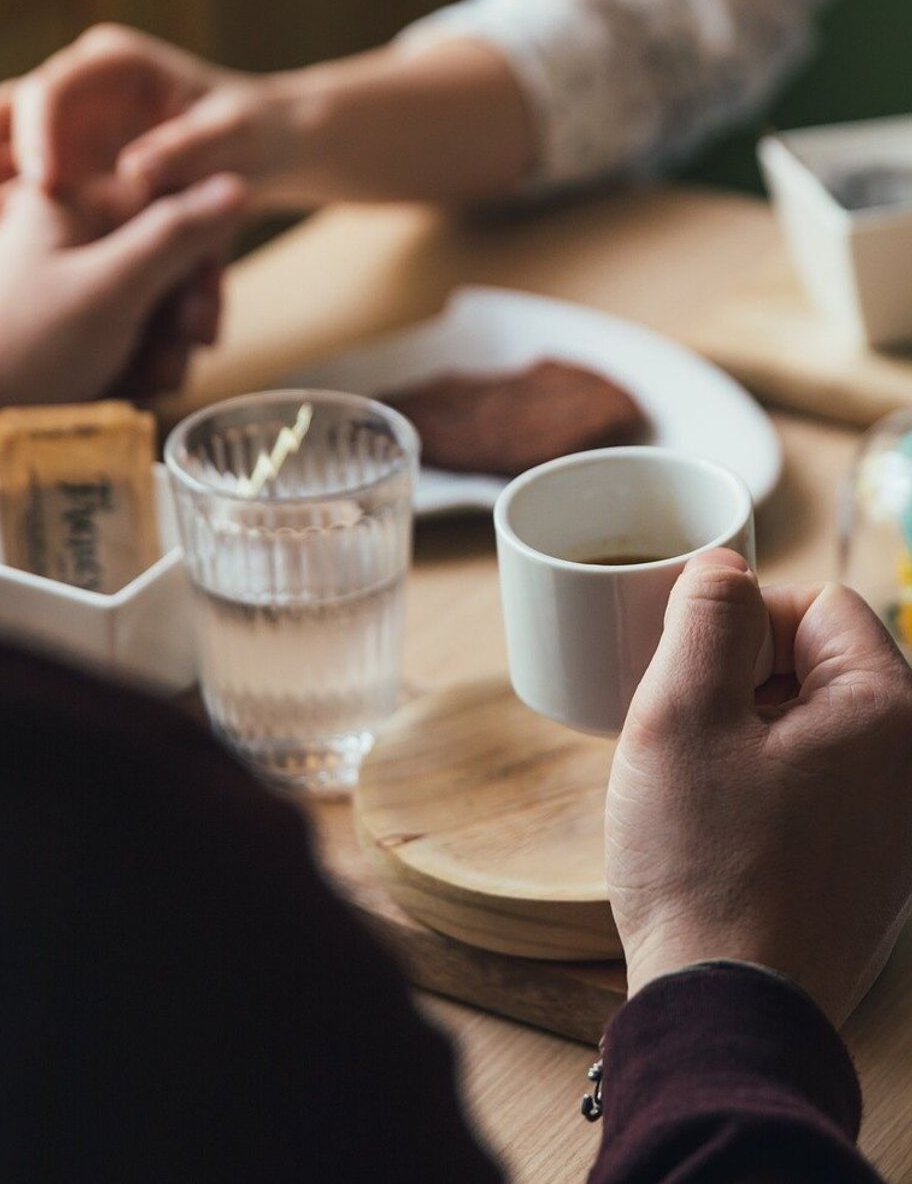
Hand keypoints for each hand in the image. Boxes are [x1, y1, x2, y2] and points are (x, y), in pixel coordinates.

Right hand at [0, 25, 291, 248]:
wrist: (262, 153)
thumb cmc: (254, 136)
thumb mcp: (235, 139)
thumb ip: (190, 150)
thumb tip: (136, 170)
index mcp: (112, 66)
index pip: (52, 87)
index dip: (37, 132)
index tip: (40, 182)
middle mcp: (74, 90)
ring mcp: (58, 130)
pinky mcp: (54, 171)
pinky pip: (1, 190)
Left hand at [0, 174, 246, 423]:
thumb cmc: (26, 346)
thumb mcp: (112, 285)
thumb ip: (177, 234)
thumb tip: (235, 184)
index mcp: (67, 198)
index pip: (166, 205)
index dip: (196, 261)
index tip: (199, 313)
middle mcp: (64, 233)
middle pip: (160, 260)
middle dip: (177, 317)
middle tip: (179, 358)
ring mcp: (60, 282)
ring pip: (145, 304)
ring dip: (159, 349)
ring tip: (146, 384)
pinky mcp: (58, 327)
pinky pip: (118, 335)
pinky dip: (130, 364)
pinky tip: (125, 392)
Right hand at [607, 550, 911, 1026]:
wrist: (726, 1004)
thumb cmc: (704, 861)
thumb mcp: (682, 712)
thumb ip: (708, 616)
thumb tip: (724, 567)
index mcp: (889, 710)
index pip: (817, 603)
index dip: (740, 621)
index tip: (689, 675)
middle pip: (819, 660)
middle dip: (740, 675)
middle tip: (683, 728)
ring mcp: (897, 818)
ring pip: (812, 720)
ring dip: (746, 727)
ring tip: (695, 779)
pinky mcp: (872, 862)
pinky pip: (817, 778)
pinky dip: (764, 778)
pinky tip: (716, 818)